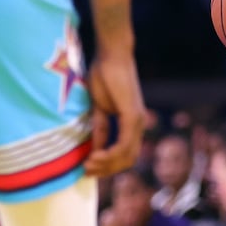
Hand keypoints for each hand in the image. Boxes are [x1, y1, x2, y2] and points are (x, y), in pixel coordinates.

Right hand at [86, 51, 146, 179]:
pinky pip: (124, 143)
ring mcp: (138, 120)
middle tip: (86, 171)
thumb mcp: (98, 108)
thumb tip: (95, 149)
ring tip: (87, 165)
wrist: (111, 54)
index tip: (88, 168)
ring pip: (126, 155)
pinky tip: (95, 156)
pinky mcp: (132, 115)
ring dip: (107, 164)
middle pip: (128, 160)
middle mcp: (139, 124)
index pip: (125, 154)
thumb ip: (99, 128)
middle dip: (107, 170)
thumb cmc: (103, 75)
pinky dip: (110, 154)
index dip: (108, 165)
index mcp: (132, 123)